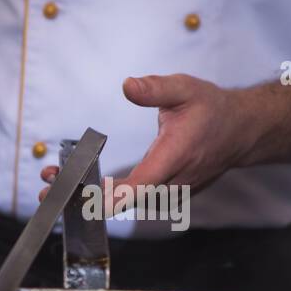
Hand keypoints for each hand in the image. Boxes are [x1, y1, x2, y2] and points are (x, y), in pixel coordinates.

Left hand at [38, 74, 290, 212]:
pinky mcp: (166, 197)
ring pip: (125, 205)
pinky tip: (80, 185)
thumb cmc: (212, 109)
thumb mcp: (185, 89)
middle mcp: (172, 183)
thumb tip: (129, 85)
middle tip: (48, 184)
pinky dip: (104, 196)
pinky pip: (132, 202)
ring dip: (88, 196)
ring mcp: (170, 194)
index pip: (141, 185)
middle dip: (84, 195)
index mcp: (175, 157)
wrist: (241, 130)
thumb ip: (156, 89)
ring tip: (54, 183)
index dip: (110, 196)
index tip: (80, 196)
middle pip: (124, 201)